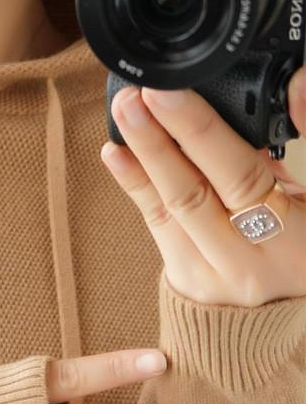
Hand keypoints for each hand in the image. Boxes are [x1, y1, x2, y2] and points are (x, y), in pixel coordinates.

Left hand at [100, 66, 305, 306]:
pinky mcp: (187, 280)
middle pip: (192, 194)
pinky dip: (136, 184)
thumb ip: (290, 151)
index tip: (166, 95)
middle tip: (132, 99)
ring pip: (169, 209)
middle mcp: (252, 265)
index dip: (200, 133)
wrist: (298, 308)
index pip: (241, 177)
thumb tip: (279, 95)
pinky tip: (116, 152)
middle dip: (156, 141)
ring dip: (141, 157)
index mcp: (298, 242)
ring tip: (121, 115)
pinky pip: (157, 224)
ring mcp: (214, 278)